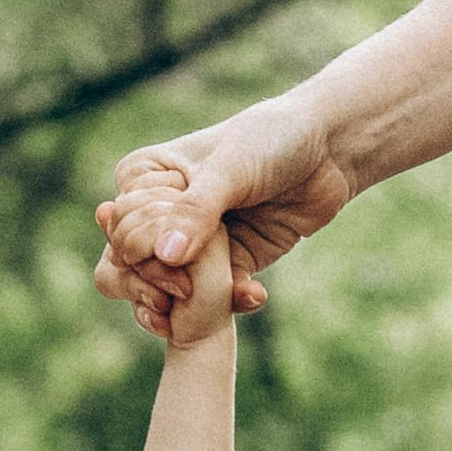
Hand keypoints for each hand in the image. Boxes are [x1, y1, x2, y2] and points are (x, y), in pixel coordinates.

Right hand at [92, 93, 356, 335]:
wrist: (329, 149)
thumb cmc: (272, 138)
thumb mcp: (230, 169)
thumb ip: (196, 211)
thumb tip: (165, 255)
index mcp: (147, 175)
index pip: (122, 226)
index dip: (141, 247)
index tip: (170, 252)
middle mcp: (162, 210)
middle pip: (131, 264)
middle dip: (153, 283)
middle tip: (183, 290)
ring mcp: (193, 241)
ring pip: (166, 288)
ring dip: (184, 306)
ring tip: (204, 312)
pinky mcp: (227, 263)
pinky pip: (214, 297)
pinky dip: (230, 303)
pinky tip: (254, 295)